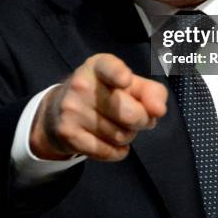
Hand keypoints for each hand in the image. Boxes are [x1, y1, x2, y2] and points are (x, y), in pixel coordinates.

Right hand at [30, 53, 167, 161]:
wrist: (58, 112)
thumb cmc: (105, 93)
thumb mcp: (128, 85)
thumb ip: (151, 92)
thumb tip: (159, 110)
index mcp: (99, 65)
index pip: (109, 67)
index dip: (118, 74)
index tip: (125, 80)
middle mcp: (82, 84)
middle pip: (129, 113)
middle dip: (142, 120)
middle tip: (139, 119)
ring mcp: (72, 109)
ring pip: (120, 135)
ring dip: (129, 136)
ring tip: (121, 127)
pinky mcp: (68, 133)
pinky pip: (107, 151)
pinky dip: (118, 152)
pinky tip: (113, 143)